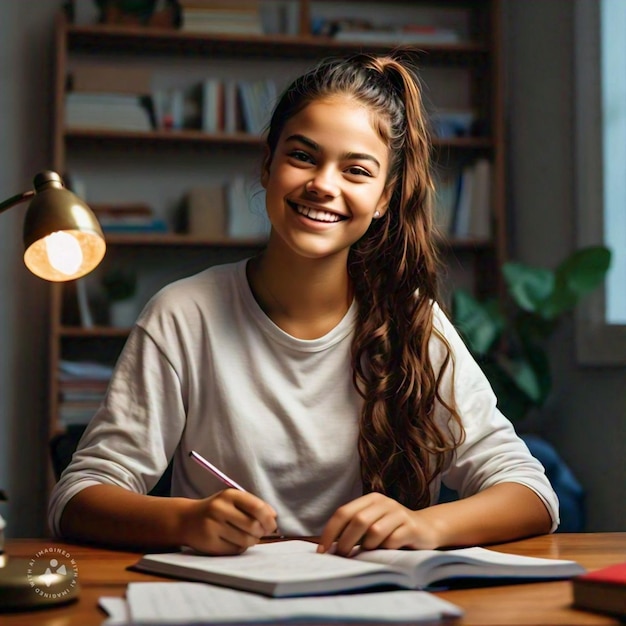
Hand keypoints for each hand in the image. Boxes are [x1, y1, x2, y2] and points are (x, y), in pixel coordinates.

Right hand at [180, 489, 277, 554]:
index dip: (269, 519)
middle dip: (261, 532)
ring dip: (252, 541)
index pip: (257, 507)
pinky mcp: (209, 543)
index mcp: (229, 495)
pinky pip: (235, 550)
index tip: (273, 526)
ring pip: (245, 540)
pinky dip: (240, 548)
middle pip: (253, 526)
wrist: (187, 519)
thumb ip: (254, 505)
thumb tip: (274, 517)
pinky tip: (235, 541)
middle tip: (260, 533)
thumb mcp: (233, 500)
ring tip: (248, 537)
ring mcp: (213, 526)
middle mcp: (220, 508)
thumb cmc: (217, 509)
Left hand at [317, 492, 439, 555]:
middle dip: (346, 541)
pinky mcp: (411, 527)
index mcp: (370, 499)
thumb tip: (328, 547)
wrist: (426, 528)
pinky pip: (392, 541)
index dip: (330, 531)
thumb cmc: (392, 529)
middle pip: (358, 520)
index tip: (322, 550)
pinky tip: (387, 550)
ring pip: (374, 531)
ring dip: (368, 546)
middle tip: (343, 556)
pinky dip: (385, 549)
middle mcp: (384, 503)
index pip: (343, 512)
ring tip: (369, 551)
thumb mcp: (372, 523)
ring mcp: (399, 513)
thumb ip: (354, 529)